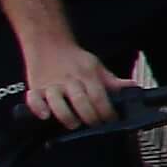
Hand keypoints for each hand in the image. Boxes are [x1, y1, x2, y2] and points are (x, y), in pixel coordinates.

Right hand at [19, 36, 133, 128]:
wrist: (48, 42)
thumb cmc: (74, 59)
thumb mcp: (96, 66)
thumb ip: (112, 81)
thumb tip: (133, 87)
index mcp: (86, 74)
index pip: (99, 96)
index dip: (107, 111)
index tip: (111, 120)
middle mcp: (69, 80)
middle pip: (80, 101)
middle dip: (90, 117)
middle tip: (95, 124)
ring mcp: (50, 84)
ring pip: (57, 102)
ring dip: (66, 115)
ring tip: (74, 124)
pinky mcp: (35, 87)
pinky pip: (33, 99)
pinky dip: (37, 108)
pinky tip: (45, 116)